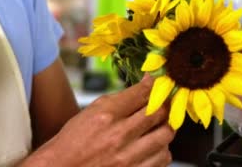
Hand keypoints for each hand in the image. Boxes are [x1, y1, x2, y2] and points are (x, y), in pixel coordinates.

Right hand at [21, 76, 174, 166]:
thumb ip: (121, 98)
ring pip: (166, 135)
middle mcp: (119, 136)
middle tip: (162, 104)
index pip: (142, 93)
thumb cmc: (75, 140)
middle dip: (163, 105)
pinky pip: (164, 158)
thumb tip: (148, 83)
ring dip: (164, 128)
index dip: (155, 85)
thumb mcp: (92, 111)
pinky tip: (151, 147)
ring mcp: (128, 158)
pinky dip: (161, 150)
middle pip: (159, 113)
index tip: (158, 83)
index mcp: (106, 116)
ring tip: (156, 127)